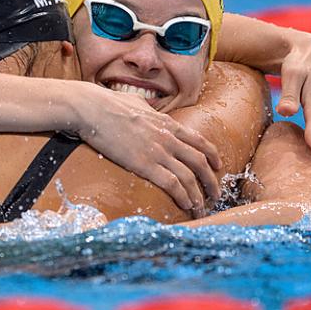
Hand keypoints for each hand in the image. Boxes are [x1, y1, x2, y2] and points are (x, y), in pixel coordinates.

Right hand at [75, 84, 222, 217]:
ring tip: (202, 207)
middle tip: (215, 194)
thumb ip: (146, 108)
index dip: (212, 155)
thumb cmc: (109, 104)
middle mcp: (168, 138)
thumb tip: (144, 106)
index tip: (217, 166)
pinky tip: (186, 205)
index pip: (199, 141)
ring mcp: (158, 152)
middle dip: (211, 181)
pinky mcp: (145, 164)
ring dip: (199, 195)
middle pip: (200, 162)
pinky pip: (172, 184)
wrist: (93, 109)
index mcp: (167, 123)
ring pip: (190, 177)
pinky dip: (183, 196)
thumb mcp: (136, 102)